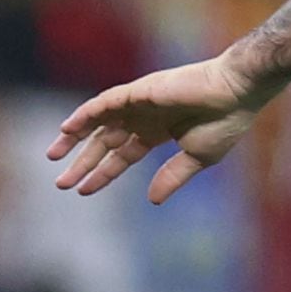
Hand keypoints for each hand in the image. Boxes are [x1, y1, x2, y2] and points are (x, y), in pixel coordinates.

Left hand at [49, 56, 262, 203]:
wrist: (237, 92)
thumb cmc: (226, 122)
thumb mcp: (198, 158)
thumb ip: (173, 176)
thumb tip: (152, 200)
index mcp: (159, 131)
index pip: (123, 155)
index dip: (103, 173)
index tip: (83, 191)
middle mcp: (144, 116)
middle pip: (105, 141)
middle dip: (83, 161)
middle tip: (61, 183)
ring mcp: (139, 102)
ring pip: (97, 121)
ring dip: (74, 138)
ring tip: (52, 156)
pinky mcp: (138, 91)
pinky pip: (104, 103)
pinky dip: (84, 114)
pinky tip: (68, 129)